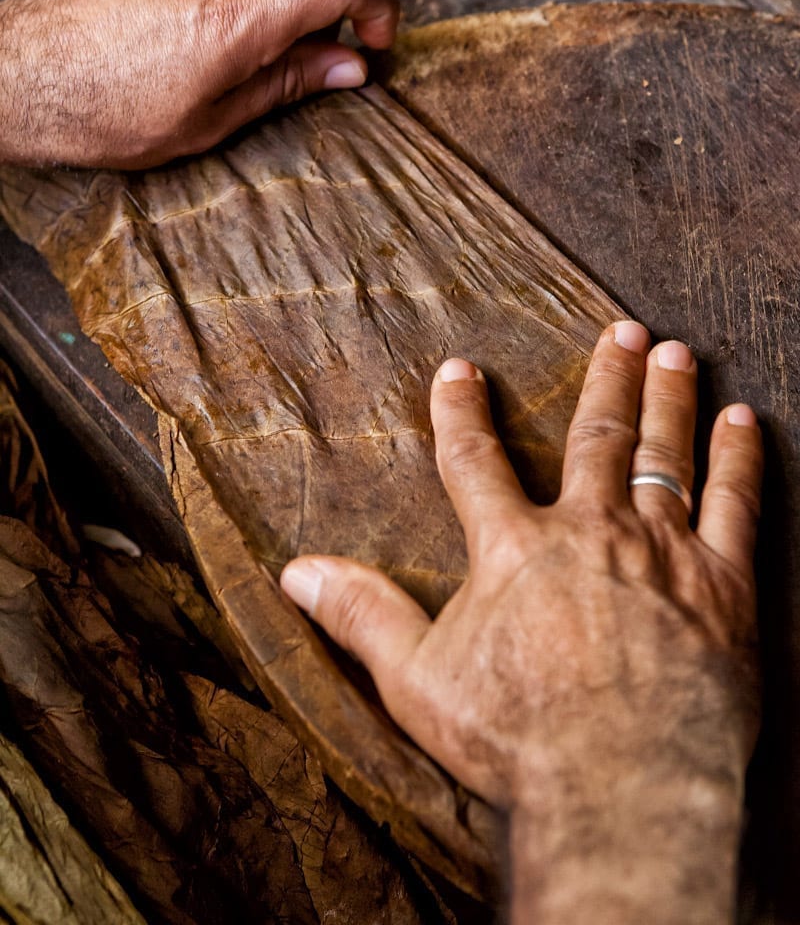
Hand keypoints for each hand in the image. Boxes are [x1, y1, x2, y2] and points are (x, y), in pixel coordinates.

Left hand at [0, 0, 398, 167]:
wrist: (10, 76)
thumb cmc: (102, 115)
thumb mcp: (209, 122)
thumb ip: (287, 84)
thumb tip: (349, 65)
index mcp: (236, 20)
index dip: (377, 2)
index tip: (375, 37)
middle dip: (303, 23)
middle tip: (283, 72)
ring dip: (243, 12)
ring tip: (193, 60)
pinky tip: (160, 34)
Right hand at [281, 321, 761, 922]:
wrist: (624, 784)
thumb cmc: (517, 737)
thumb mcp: (417, 679)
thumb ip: (362, 615)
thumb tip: (297, 573)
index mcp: (515, 548)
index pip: (475, 460)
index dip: (460, 411)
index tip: (460, 370)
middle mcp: (589, 530)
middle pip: (595, 436)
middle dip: (606, 378)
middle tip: (620, 329)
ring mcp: (660, 550)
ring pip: (664, 452)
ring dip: (668, 397)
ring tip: (673, 350)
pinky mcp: (722, 583)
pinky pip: (734, 503)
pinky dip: (738, 457)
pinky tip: (744, 420)